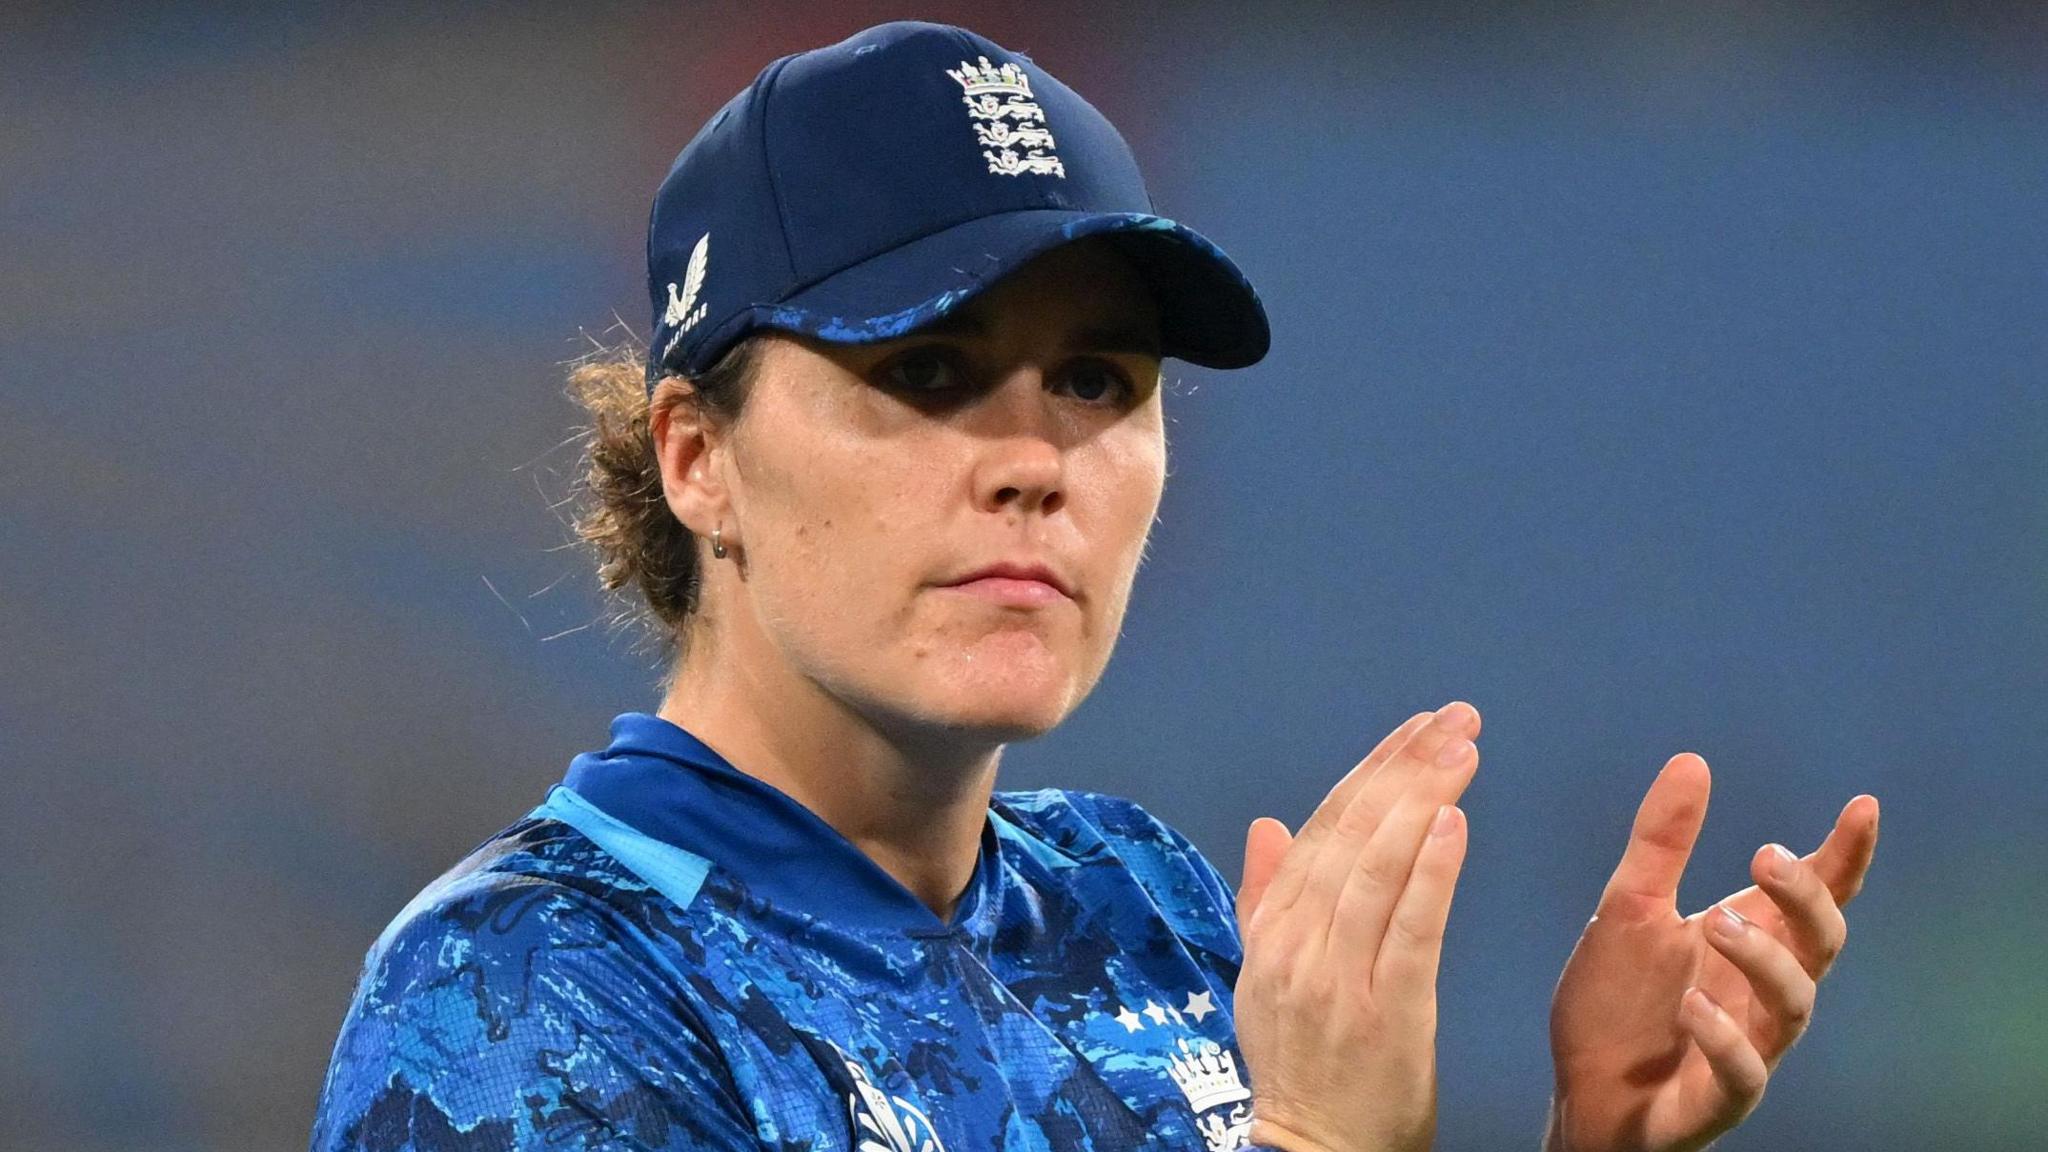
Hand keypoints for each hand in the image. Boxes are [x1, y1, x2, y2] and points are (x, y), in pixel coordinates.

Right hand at [1233, 703, 1482, 1151]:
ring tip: (1462, 751)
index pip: (1323, 829)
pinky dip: (1430, 872)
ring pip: (1376, 869)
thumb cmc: (1301, 1066)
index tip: (1416, 729)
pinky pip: (1409, 930)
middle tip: (1455, 720)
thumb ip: (1265, 898)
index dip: (1371, 772)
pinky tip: (1454, 823)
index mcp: (1272, 930)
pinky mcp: (1386, 1012)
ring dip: (1420, 800)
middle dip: (1405, 768)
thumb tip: (1266, 824)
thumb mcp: (1265, 978)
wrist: (1310, 1150)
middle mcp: (1297, 944)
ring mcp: (1338, 978)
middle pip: (1352, 836)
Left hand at [1545, 753, 1880, 1151]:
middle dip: (1804, 898)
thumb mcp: (1627, 908)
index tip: (1863, 806)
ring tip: (1715, 924)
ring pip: (1792, 1006)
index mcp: (1749, 939)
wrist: (1578, 1093)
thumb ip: (1661, 843)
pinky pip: (1745, 1075)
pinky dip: (1726, 1038)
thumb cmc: (1618, 1004)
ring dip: (1763, 960)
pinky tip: (1693, 1006)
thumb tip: (1693, 761)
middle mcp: (1761, 993)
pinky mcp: (1718, 1099)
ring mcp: (1748, 1048)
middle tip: (1763, 857)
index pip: (1816, 895)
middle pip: (1819, 943)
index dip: (1846, 855)